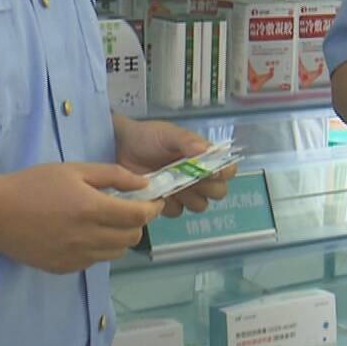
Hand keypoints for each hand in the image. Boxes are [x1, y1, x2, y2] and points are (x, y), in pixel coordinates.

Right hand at [0, 162, 162, 272]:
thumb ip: (112, 176)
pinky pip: (94, 261)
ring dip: (120, 238)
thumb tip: (143, 183)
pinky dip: (99, 249)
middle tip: (129, 209)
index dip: (152, 209)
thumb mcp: (74, 170)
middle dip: (137, 223)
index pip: (137, 216)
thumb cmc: (33, 184)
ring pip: (116, 253)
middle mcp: (87, 237)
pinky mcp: (64, 268)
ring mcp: (75, 257)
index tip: (155, 201)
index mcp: (91, 209)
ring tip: (107, 221)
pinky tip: (85, 234)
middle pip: (131, 238)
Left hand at [114, 118, 228, 217]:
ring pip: (199, 205)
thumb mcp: (169, 133)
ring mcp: (183, 192)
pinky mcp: (166, 204)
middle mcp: (198, 177)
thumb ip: (187, 141)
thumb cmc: (148, 136)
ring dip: (189, 197)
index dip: (224, 173)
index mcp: (204, 158)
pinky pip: (176, 211)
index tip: (213, 171)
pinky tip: (159, 193)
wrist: (118, 147)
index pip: (228, 170)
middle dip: (208, 188)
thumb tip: (205, 150)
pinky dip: (169, 204)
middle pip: (218, 193)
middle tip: (192, 180)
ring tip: (173, 185)